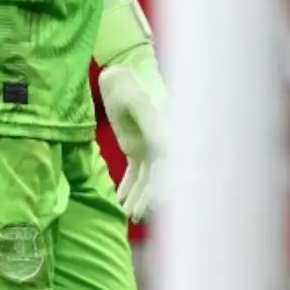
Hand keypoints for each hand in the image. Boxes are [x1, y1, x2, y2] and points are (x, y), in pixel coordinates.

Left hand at [95, 0, 165, 221]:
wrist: (122, 75)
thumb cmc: (129, 83)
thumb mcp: (135, 98)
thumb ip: (147, 119)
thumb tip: (165, 146)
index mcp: (166, 131)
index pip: (169, 164)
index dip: (167, 184)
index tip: (160, 202)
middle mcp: (163, 142)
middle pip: (160, 176)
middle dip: (150, 197)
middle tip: (137, 214)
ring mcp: (150, 147)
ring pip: (147, 179)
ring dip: (138, 197)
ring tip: (126, 214)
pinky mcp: (137, 149)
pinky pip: (135, 174)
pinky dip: (129, 188)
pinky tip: (120, 201)